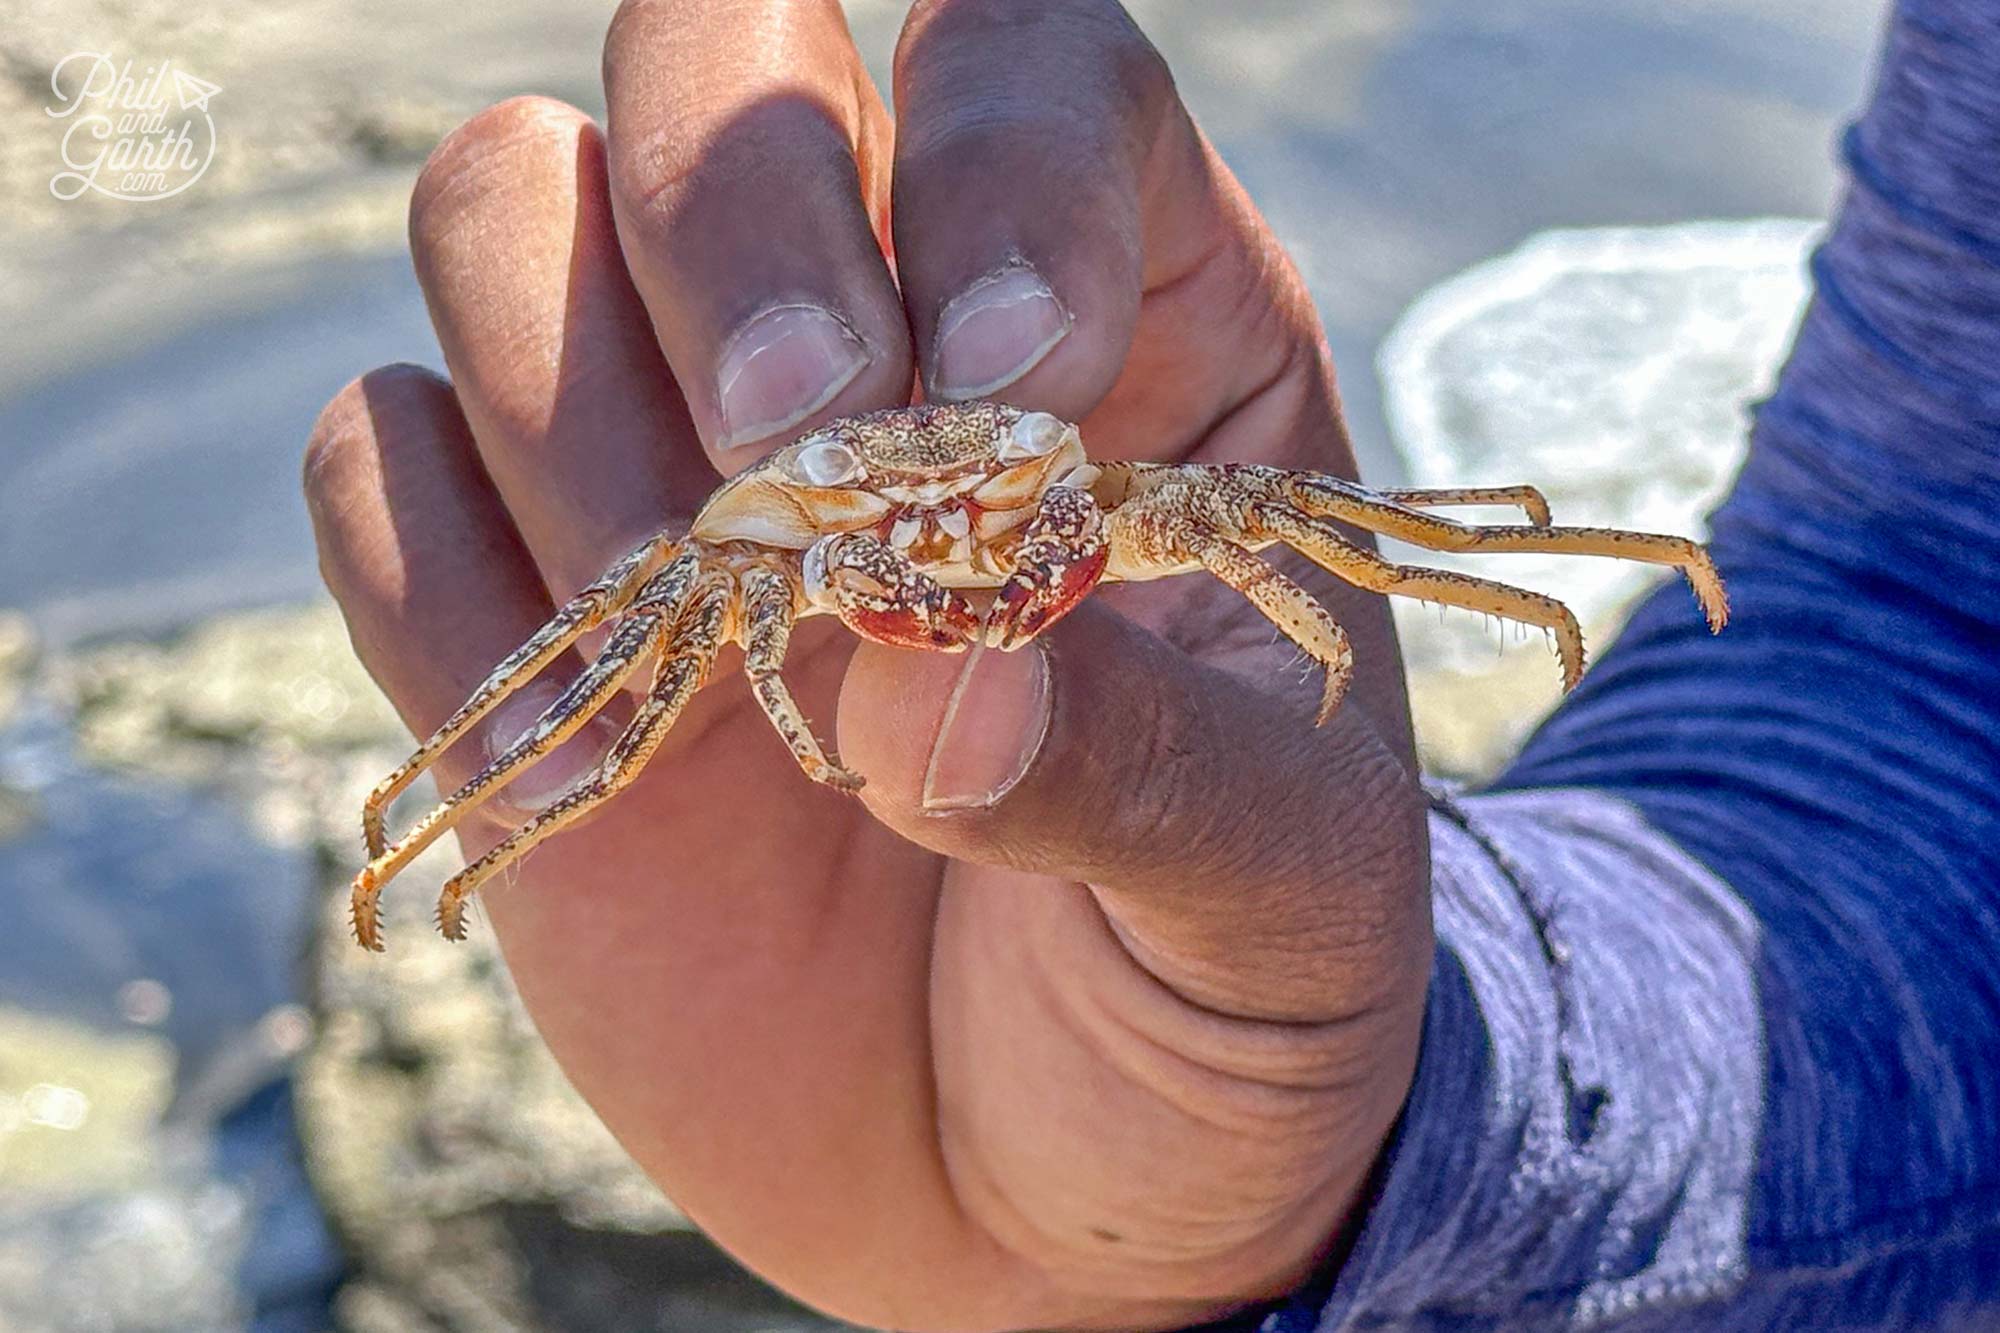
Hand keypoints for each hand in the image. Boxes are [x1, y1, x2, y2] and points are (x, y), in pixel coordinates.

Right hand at [304, 2, 1430, 1327]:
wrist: (1045, 1183)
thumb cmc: (1213, 991)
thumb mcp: (1276, 895)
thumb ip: (1143, 769)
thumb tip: (934, 684)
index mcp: (1129, 330)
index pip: (1024, 65)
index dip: (993, 172)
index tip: (1012, 397)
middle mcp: (876, 343)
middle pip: (716, 57)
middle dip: (733, 217)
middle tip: (797, 459)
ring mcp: (669, 465)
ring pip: (506, 213)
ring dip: (573, 395)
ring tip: (716, 627)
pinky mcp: (519, 619)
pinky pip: (375, 464)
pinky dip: (435, 564)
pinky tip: (595, 732)